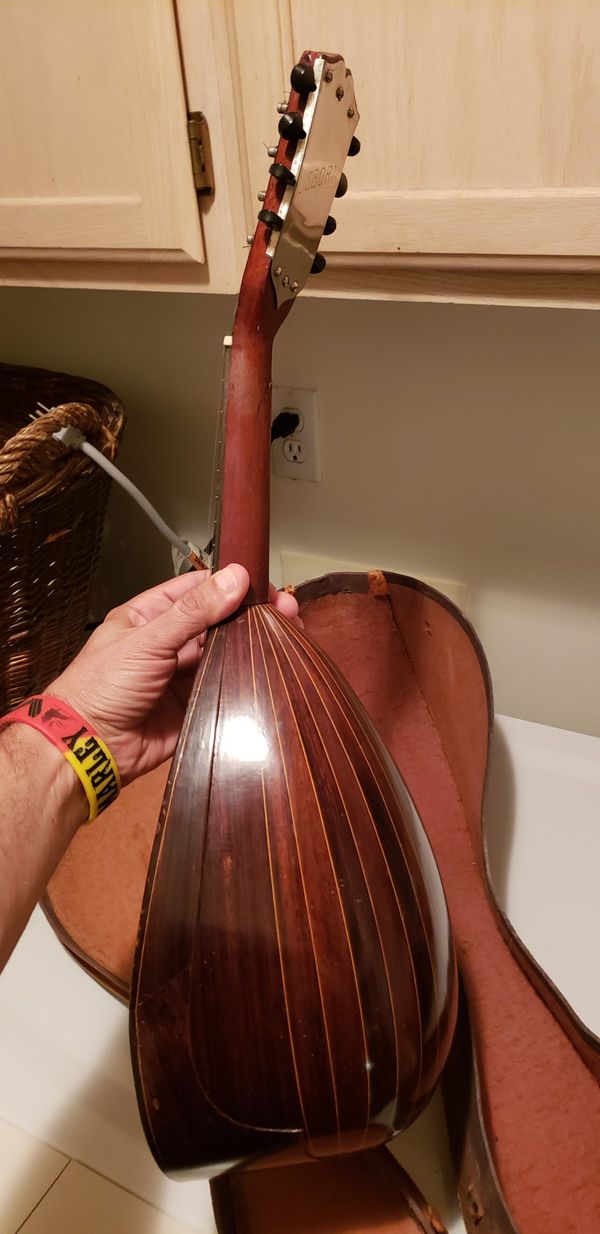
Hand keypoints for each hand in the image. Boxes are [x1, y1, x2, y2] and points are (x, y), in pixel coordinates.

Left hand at [51, 565, 298, 784]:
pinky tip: (271, 671)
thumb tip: (236, 577)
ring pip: (224, 656)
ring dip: (252, 647)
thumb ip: (194, 612)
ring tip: (288, 637)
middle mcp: (167, 644)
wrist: (90, 748)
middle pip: (216, 623)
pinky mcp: (194, 708)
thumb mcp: (148, 640)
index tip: (264, 583)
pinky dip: (245, 682)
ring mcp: (181, 676)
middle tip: (288, 612)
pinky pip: (224, 690)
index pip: (195, 591)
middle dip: (249, 616)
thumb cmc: (105, 685)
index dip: (229, 584)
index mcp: (148, 618)